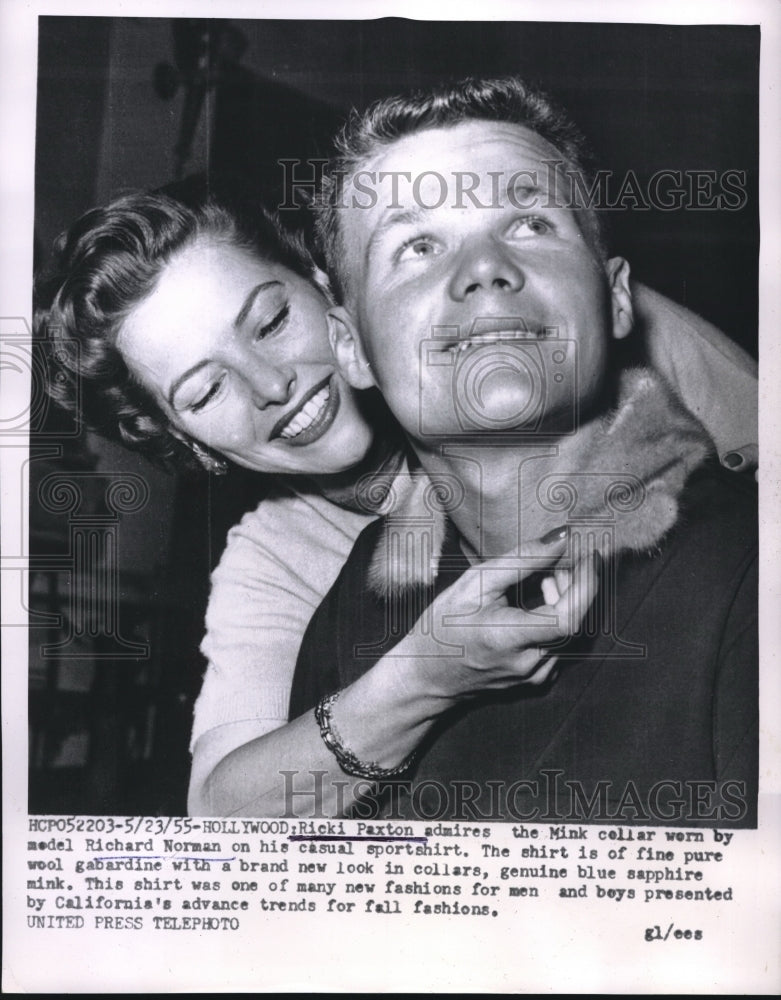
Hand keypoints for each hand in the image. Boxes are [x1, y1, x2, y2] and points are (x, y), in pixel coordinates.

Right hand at [399, 534, 598, 702]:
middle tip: (560, 560)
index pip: (569, 616)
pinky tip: (537, 604)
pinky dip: (556, 618)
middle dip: (576, 584)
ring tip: (545, 578)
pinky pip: (558, 644)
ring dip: (566, 600)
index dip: (586, 584)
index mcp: (509, 638)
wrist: (426, 676)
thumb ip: (522, 560)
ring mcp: (533, 675)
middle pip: (574, 620)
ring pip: (569, 632)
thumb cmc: (443, 626)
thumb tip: (561, 538)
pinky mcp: (534, 679)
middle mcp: (528, 663)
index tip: (587, 554)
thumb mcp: (474, 584)